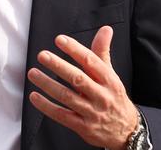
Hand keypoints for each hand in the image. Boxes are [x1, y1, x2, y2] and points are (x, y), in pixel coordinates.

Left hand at [27, 26, 138, 149]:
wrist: (126, 130)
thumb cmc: (113, 97)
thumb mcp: (111, 74)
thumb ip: (102, 52)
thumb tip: (105, 29)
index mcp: (109, 80)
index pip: (91, 61)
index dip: (75, 49)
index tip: (60, 40)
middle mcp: (101, 96)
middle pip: (78, 79)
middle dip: (58, 66)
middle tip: (43, 55)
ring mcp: (92, 113)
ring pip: (67, 97)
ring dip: (48, 85)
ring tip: (33, 73)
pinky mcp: (83, 127)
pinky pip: (62, 116)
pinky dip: (47, 106)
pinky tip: (35, 96)